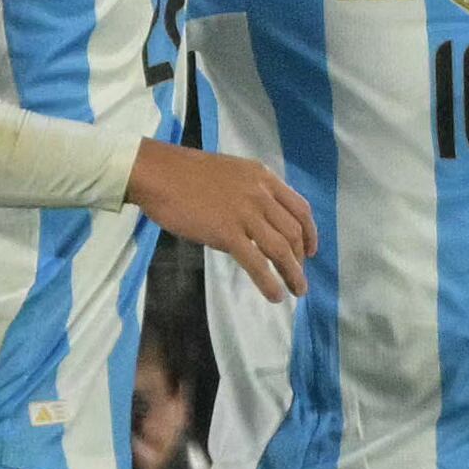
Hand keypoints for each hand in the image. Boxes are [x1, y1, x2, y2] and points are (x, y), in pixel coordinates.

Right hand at [126, 137, 315, 298]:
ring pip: (281, 249)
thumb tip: (257, 223)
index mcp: (263, 178)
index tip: (310, 251)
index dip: (310, 233)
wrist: (158, 173)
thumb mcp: (231, 174)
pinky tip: (274, 295)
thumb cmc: (185, 173)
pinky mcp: (227, 233)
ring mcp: (245, 214)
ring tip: (297, 291)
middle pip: (294, 231)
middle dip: (301, 258)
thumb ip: (249, 193)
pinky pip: (256, 263)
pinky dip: (269, 282)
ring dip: (293, 273)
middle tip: (299, 276)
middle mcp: (261, 194)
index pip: (299, 208)